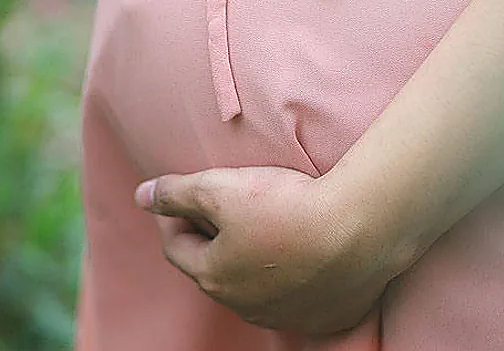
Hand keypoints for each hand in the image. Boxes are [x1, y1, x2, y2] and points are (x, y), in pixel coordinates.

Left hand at [135, 166, 404, 333]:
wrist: (362, 229)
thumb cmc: (286, 206)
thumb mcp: (221, 187)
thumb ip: (176, 192)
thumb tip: (142, 195)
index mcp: (214, 277)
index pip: (177, 247)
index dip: (174, 217)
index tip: (181, 195)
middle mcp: (245, 306)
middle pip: (216, 269)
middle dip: (213, 238)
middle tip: (224, 205)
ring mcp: (286, 316)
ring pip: (257, 286)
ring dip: (254, 260)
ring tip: (267, 226)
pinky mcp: (325, 316)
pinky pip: (299, 297)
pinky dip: (294, 275)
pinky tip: (306, 250)